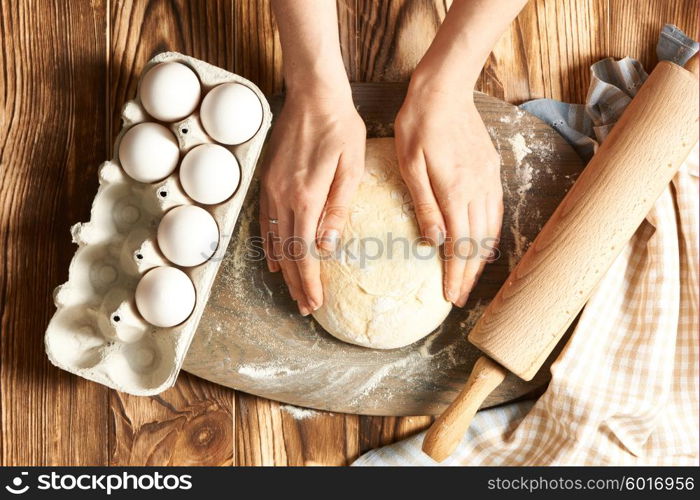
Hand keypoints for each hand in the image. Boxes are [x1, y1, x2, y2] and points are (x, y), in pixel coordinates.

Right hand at [260, 87, 365, 314]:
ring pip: (274, 240)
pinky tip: (275, 258)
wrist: (313, 94)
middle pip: (287, 252)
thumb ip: (337, 209)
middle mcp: (283, 197)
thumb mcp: (351, 168)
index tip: (314, 303)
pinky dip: (270, 244)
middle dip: (297, 283)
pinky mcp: (267, 180)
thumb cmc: (340, 128)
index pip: (304, 252)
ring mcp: (271, 189)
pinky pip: (265, 221)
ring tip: (292, 290)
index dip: (308, 281)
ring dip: (284, 269)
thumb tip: (326, 246)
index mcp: (306, 198)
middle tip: (305, 307)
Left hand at [394, 82, 502, 306]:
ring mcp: (488, 179)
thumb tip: (436, 242)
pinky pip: (495, 210)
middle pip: (479, 243)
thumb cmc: (418, 125)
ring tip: (470, 277)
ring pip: (490, 229)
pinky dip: (491, 234)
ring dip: (481, 258)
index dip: (456, 273)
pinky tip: (484, 243)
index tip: (450, 295)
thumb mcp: (410, 165)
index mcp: (455, 190)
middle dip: (469, 274)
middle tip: (459, 296)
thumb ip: (425, 205)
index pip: (460, 244)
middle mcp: (478, 189)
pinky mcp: (491, 170)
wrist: (445, 90)